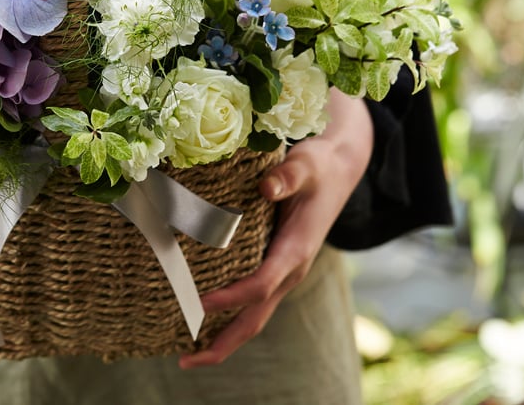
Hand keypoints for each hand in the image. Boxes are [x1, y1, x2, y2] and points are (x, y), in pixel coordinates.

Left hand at [177, 89, 372, 368]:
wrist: (339, 170)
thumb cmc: (318, 166)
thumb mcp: (305, 163)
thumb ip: (287, 175)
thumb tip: (266, 188)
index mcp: (296, 249)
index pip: (261, 284)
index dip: (230, 297)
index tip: (199, 302)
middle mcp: (291, 270)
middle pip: (256, 318)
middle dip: (223, 343)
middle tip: (184, 360)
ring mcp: (285, 273)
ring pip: (255, 316)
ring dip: (224, 338)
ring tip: (186, 354)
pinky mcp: (277, 268)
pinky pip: (253, 302)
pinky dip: (229, 317)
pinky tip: (203, 321)